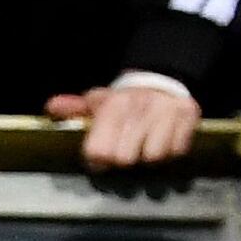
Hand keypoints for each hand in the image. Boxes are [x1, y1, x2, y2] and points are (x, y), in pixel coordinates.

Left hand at [46, 73, 204, 173]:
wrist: (162, 80)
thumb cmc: (123, 101)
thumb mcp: (96, 101)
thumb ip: (74, 109)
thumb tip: (51, 107)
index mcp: (114, 106)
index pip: (100, 150)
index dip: (98, 160)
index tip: (100, 159)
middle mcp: (140, 108)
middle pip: (125, 159)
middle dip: (123, 160)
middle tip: (125, 152)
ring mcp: (167, 112)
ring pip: (154, 158)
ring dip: (148, 158)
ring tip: (144, 146)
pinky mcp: (189, 116)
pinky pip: (177, 152)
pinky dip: (170, 152)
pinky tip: (163, 141)